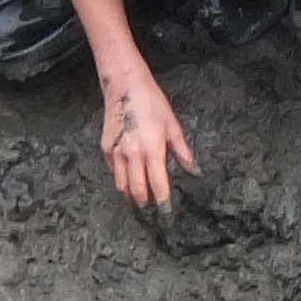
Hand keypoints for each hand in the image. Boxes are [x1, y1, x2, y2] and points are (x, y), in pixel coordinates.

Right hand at [99, 67, 195, 212]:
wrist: (124, 86)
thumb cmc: (151, 102)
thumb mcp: (173, 125)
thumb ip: (183, 151)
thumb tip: (194, 170)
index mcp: (152, 150)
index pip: (158, 185)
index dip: (163, 202)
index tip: (167, 213)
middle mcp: (132, 155)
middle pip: (137, 191)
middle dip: (145, 205)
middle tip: (153, 214)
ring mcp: (116, 152)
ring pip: (122, 186)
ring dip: (131, 197)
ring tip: (140, 203)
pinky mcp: (106, 148)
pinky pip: (114, 172)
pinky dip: (121, 180)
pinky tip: (129, 181)